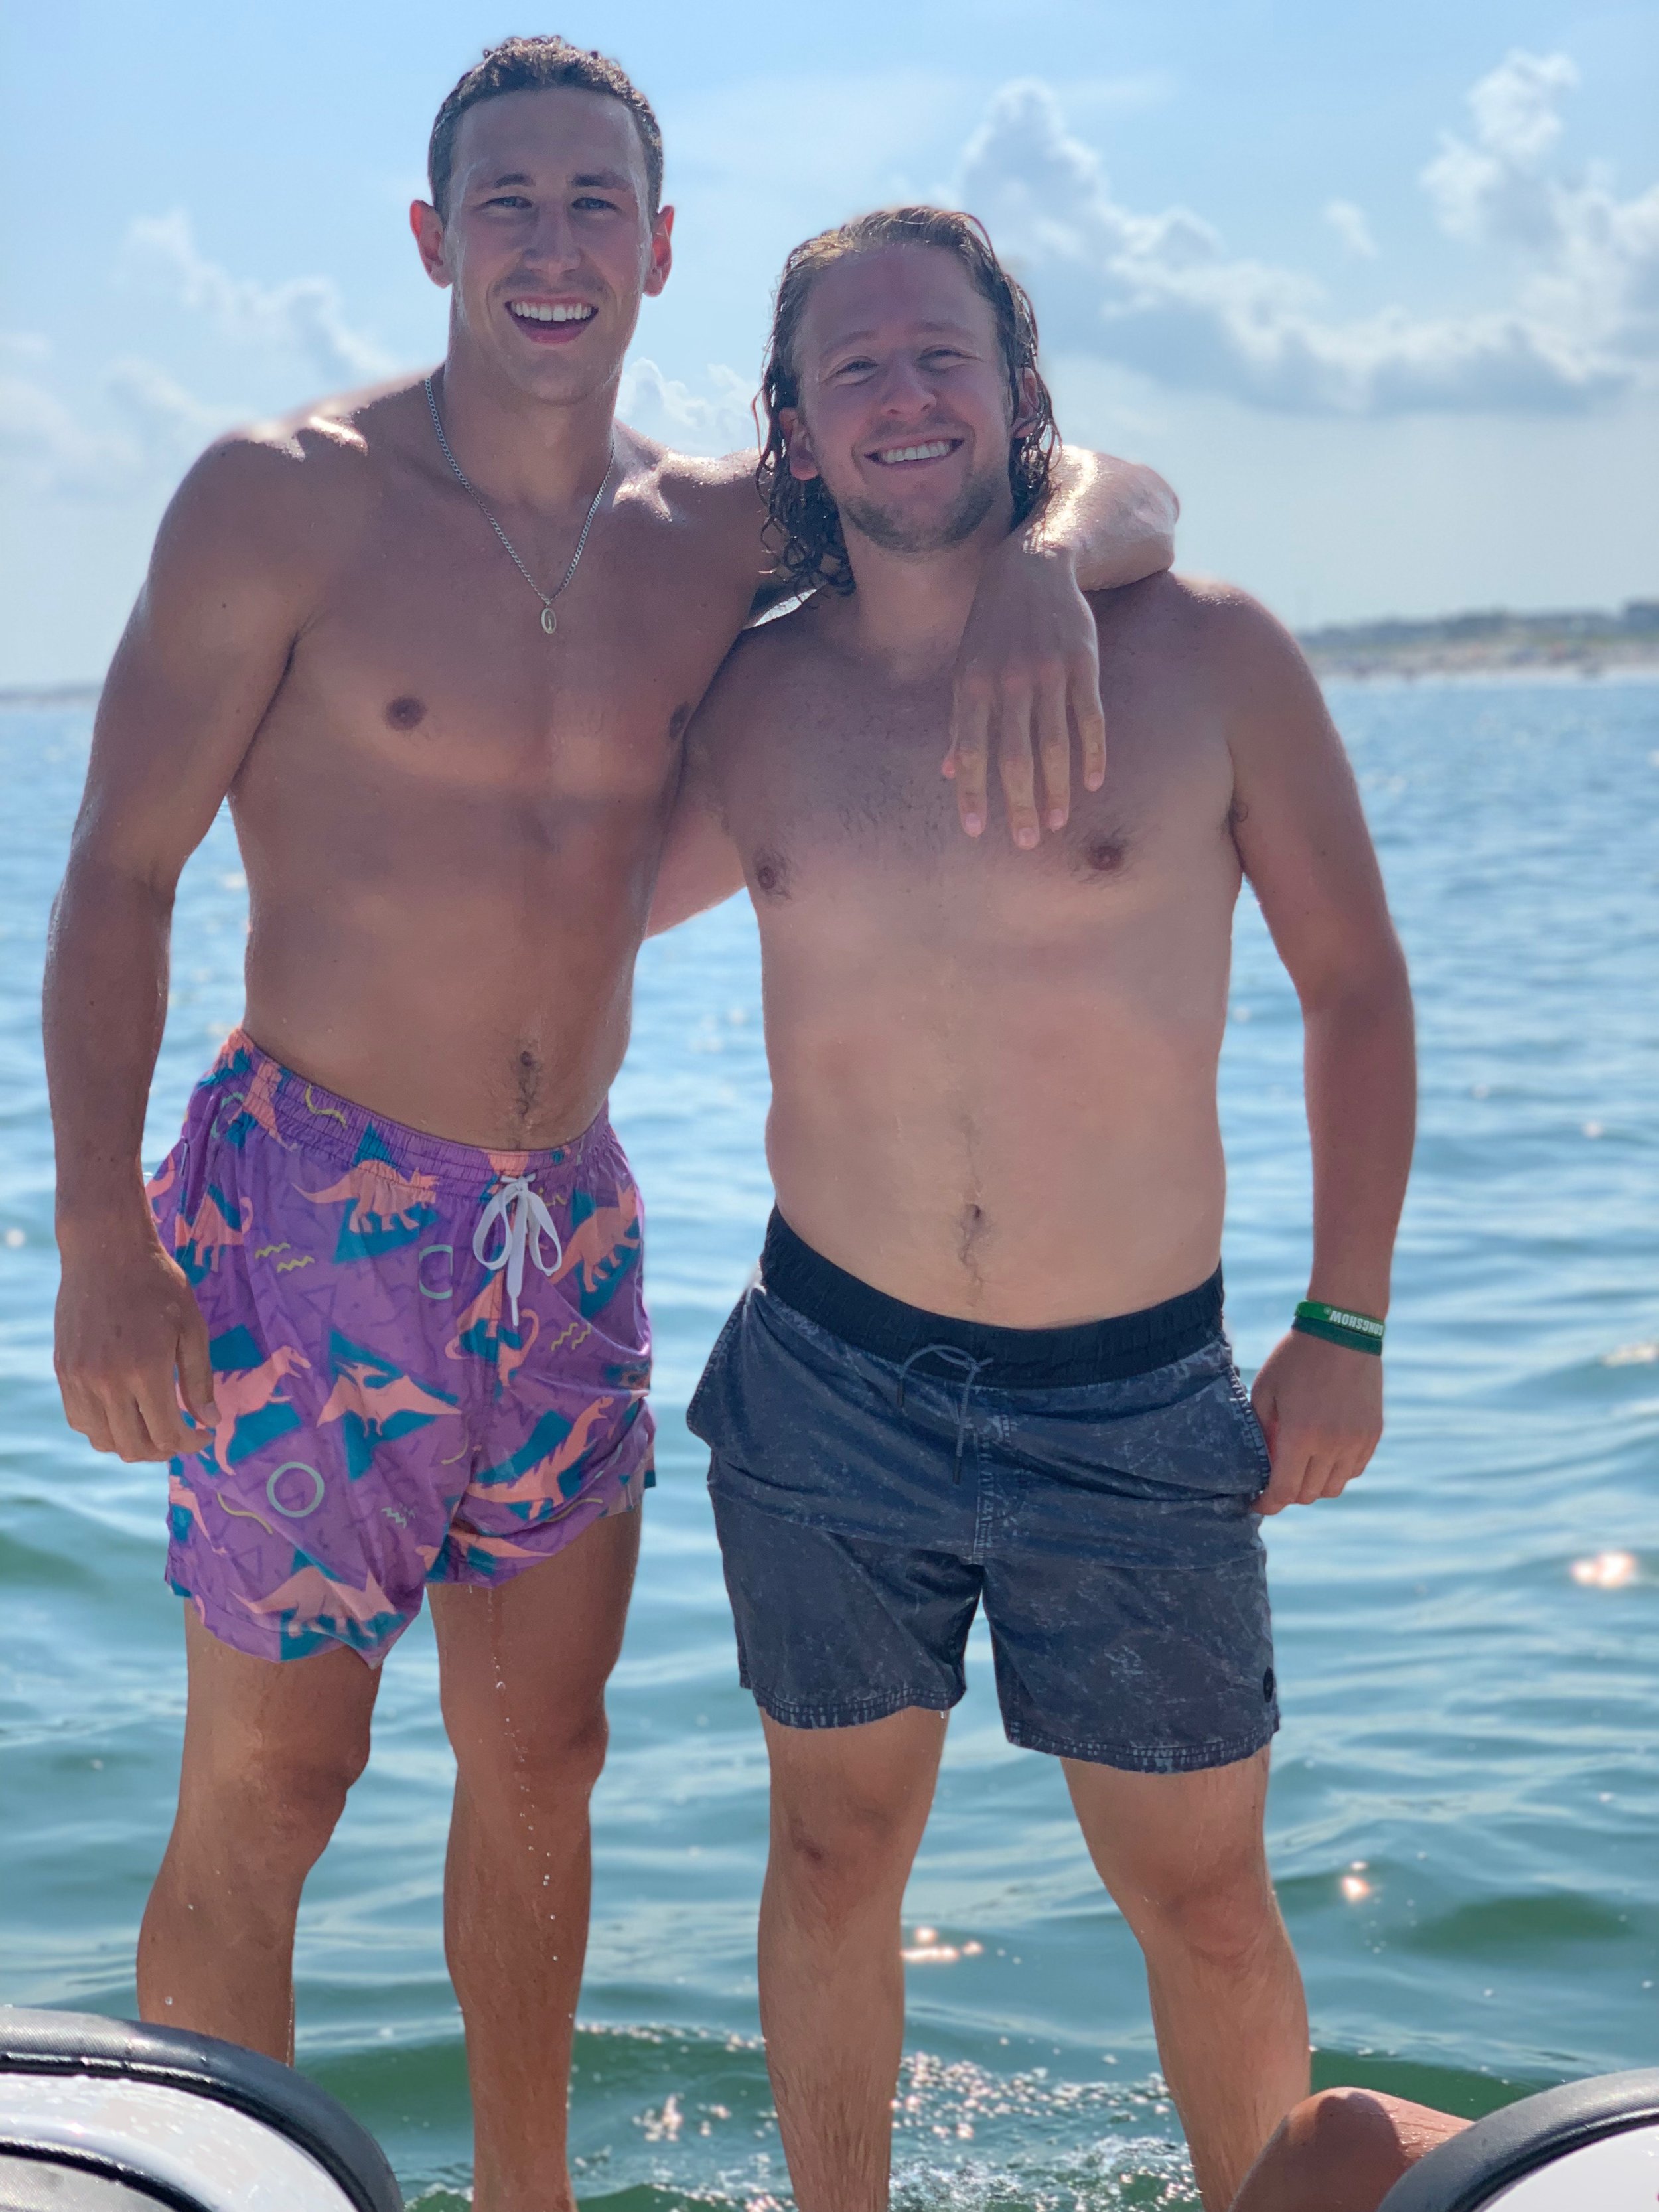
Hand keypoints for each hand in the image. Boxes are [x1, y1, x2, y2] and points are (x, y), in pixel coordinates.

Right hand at [55, 1227, 216, 1461]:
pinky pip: (79, 1420)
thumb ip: (200, 1379)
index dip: (191, 1443)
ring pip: (103, 1440)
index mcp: (145, 1369)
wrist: (106, 1251)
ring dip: (132, 1444)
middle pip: (134, 1446)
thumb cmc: (158, 1284)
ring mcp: (79, 1378)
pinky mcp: (63, 1370)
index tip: (204, 1434)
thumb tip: (209, 1421)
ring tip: (154, 1427)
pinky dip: (104, 1428)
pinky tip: (125, 1412)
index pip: (167, 1433)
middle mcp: (107, 1380)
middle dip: (164, 1450)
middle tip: (182, 1435)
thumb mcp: (192, 1327)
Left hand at [943, 540, 1105, 846]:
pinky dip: (1092, 753)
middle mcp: (1008, 683)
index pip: (972, 753)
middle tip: (1026, 842)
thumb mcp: (966, 667)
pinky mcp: (1083, 664)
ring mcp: (1048, 674)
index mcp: (972, 686)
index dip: (973, 793)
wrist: (1033, 568)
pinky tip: (1092, 783)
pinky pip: (1090, 718)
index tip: (976, 830)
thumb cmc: (992, 627)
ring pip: (1054, 745)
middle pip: (1014, 758)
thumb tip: (949, 772)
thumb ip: (960, 722)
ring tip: (1057, 822)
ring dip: (1056, 789)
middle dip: (1019, 804)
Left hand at [1249, 1328, 1382, 1514]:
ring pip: (1334, 1487)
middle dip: (1287, 1493)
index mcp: (1300, 1435)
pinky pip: (1353, 1470)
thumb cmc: (1295, 1359)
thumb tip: (1259, 1465)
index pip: (1283, 1491)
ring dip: (1313, 1485)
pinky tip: (1322, 1453)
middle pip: (1308, 1494)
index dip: (1267, 1505)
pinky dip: (1336, 1471)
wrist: (1343, 1331)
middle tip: (1274, 1480)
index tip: (1256, 1504)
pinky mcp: (1373, 1434)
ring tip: (1299, 1466)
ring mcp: (1357, 1441)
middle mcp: (1332, 1444)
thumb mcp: (1265, 1392)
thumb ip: (1261, 1433)